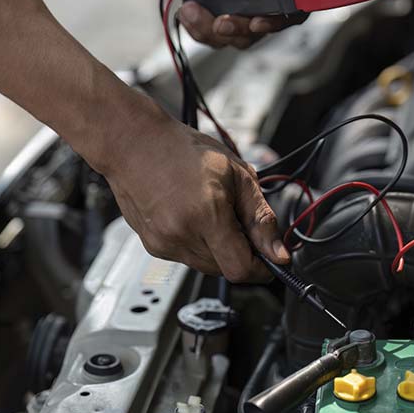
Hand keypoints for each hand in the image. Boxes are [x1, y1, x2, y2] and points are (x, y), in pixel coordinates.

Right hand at [100, 92, 289, 280]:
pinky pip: (187, 257)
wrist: (135, 142)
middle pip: (226, 270)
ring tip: (212, 212)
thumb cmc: (183, 149)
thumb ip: (261, 219)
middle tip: (238, 220)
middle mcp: (180, 235)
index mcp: (205, 215)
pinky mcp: (152, 246)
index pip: (241, 269)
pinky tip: (192, 215)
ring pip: (207, 266)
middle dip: (241, 253)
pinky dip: (199, 244)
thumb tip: (278, 253)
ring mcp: (163, 243)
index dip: (262, 269)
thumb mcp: (238, 175)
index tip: (270, 260)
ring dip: (220, 249)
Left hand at [180, 0, 303, 48]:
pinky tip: (187, 12)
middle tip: (219, 23)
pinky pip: (214, 36)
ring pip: (235, 38)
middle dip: (236, 29)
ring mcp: (247, 15)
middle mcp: (270, 4)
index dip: (276, 22)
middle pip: (259, 31)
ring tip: (190, 11)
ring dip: (211, 31)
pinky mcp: (226, 20)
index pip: (291, 12)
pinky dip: (199, 28)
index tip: (256, 23)